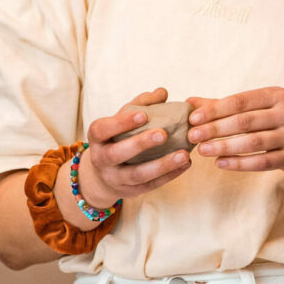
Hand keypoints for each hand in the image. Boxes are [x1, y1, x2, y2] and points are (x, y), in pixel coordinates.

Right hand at [74, 88, 191, 207]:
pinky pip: (150, 185)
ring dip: (162, 165)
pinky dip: (169, 175)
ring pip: (137, 175)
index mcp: (97, 137)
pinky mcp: (129, 192)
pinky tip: (185, 164)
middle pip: (117, 154)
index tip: (143, 115)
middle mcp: (101, 159)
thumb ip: (141, 104)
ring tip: (184, 154)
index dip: (121, 123)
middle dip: (140, 144)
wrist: (103, 175)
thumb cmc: (117, 137)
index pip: (103, 129)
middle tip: (163, 134)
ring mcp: (114, 178)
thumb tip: (162, 92)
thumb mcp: (123, 119)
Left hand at [186, 87, 283, 187]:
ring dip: (224, 146)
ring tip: (203, 150)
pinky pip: (261, 161)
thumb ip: (225, 105)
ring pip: (252, 142)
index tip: (193, 117)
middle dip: (215, 128)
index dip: (215, 109)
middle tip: (192, 135)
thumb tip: (190, 102)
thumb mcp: (261, 110)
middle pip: (244, 121)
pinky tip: (221, 163)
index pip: (240, 100)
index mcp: (277, 95)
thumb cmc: (281, 124)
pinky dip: (239, 163)